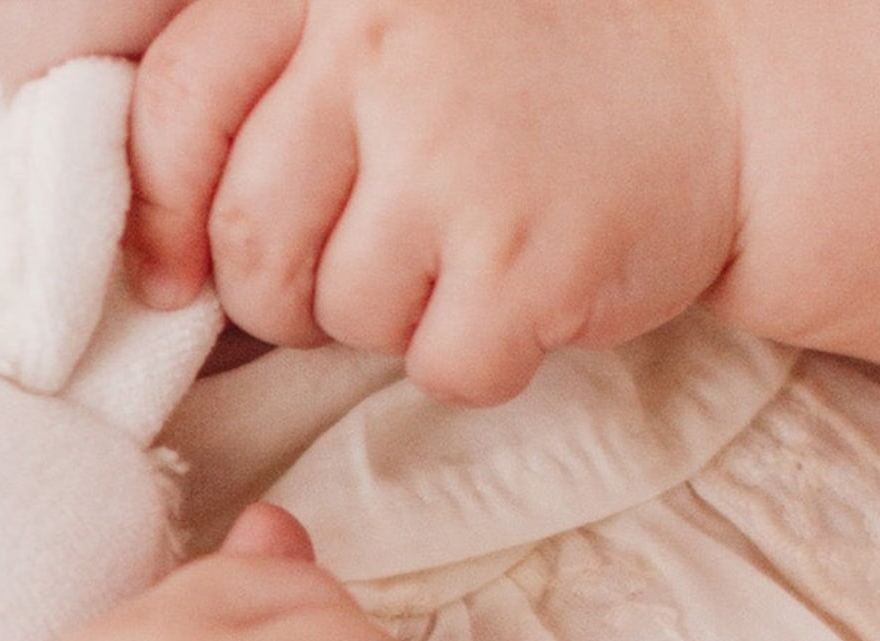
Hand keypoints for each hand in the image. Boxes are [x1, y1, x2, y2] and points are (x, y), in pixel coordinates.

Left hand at [128, 0, 742, 405]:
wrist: (728, 86)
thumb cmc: (529, 72)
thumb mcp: (385, 23)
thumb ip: (272, 84)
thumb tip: (151, 241)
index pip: (178, 106)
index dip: (165, 213)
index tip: (179, 268)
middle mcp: (383, 37)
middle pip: (249, 238)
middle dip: (284, 290)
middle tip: (367, 262)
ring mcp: (454, 147)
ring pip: (333, 313)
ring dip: (386, 320)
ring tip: (466, 249)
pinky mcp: (521, 256)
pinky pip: (437, 366)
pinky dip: (476, 358)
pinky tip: (525, 289)